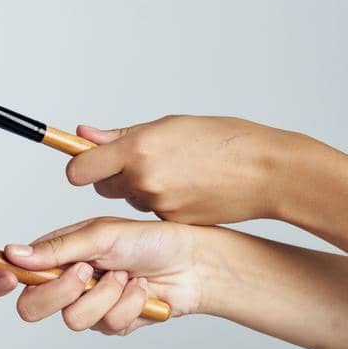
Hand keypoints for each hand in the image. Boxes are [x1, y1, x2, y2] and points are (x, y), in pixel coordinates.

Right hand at [0, 216, 212, 334]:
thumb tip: (13, 254)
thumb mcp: (100, 235)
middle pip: (31, 307)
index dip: (0, 280)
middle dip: (61, 292)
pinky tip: (140, 289)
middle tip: (86, 272)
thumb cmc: (149, 240)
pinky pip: (107, 325)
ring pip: (72, 320)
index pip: (12, 274)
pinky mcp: (111, 324)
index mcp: (55, 257)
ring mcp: (87, 307)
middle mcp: (65, 284)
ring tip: (126, 275)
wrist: (192, 264)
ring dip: (105, 294)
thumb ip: (56, 248)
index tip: (9, 278)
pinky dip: (128, 304)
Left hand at [65, 115, 294, 224]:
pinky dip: (161, 203)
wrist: (268, 172)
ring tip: (176, 172)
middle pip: (101, 187)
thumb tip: (83, 135)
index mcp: (137, 149)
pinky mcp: (171, 222)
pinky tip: (187, 189)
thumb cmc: (224, 141)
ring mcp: (157, 205)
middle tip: (140, 162)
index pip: (79, 170)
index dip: (81, 167)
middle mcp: (142, 179)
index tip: (89, 162)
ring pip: (129, 199)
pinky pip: (151, 212)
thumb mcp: (169, 126)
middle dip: (112, 177)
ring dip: (140, 188)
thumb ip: (121, 136)